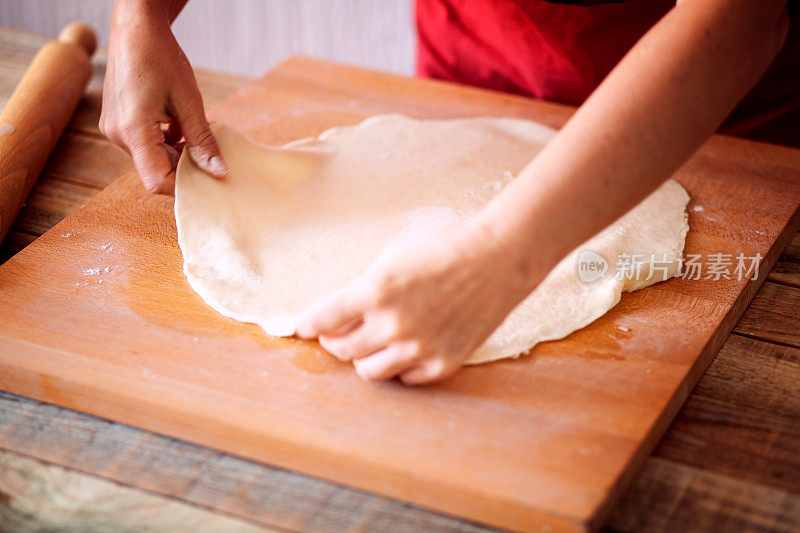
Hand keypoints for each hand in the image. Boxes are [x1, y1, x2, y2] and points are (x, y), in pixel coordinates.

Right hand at [100, 1, 227, 193]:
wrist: (136, 28)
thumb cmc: (161, 58)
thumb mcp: (189, 102)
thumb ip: (202, 141)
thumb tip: (219, 171)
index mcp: (132, 132)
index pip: (156, 181)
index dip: (184, 187)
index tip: (209, 180)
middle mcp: (118, 135)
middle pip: (155, 169)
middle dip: (185, 165)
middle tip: (212, 152)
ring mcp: (115, 129)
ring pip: (152, 156)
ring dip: (178, 151)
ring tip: (199, 131)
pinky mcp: (118, 122)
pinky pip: (146, 142)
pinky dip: (167, 140)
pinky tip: (183, 123)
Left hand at [295, 219, 541, 384]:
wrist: (498, 258)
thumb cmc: (445, 248)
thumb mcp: (393, 256)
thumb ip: (365, 287)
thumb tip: (343, 313)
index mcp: (376, 290)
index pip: (322, 318)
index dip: (306, 324)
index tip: (301, 328)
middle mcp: (393, 324)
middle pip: (341, 350)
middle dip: (334, 340)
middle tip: (338, 333)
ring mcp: (419, 347)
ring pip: (368, 372)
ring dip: (363, 357)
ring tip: (372, 343)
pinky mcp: (443, 363)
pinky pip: (405, 379)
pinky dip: (398, 366)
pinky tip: (404, 349)